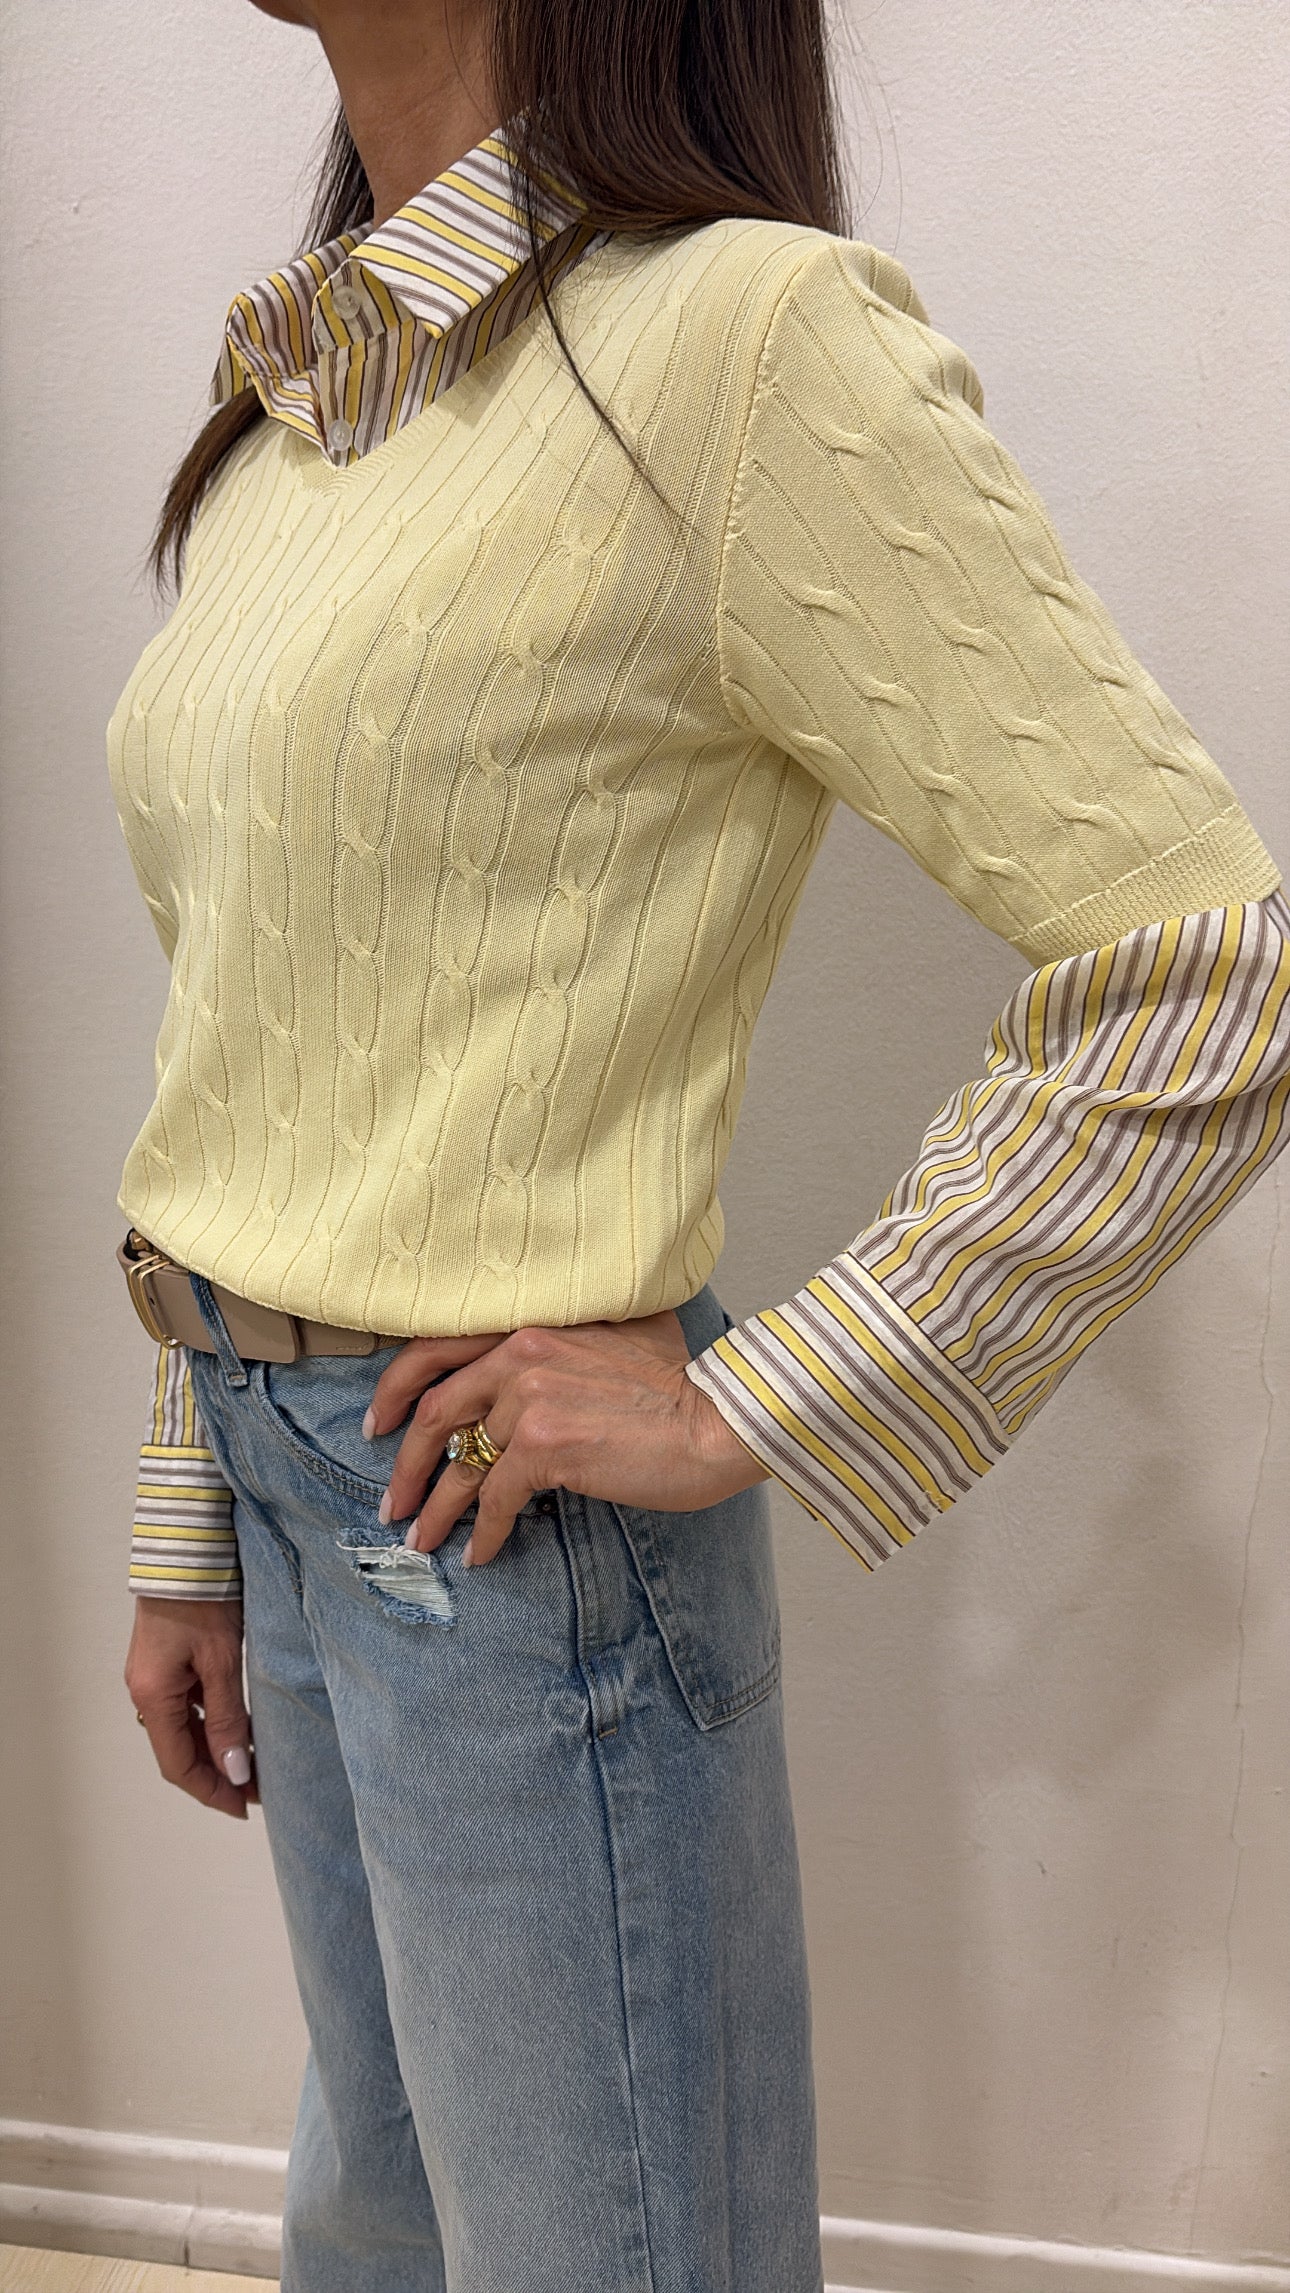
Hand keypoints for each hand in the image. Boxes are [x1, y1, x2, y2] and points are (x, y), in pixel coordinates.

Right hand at [125, 1597, 254, 1819]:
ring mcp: (153, 1677)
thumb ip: (228, 1719)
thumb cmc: (202, 1598)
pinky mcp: (165, 1662)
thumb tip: (236, 1771)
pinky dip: (211, 1724)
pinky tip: (239, 1728)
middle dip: (217, 1775)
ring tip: (254, 1764)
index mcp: (153, 1696)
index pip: (178, 1765)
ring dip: (215, 1751)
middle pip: (179, 1751)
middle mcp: (145, 1692)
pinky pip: (186, 1706)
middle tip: (257, 1790)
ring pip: (183, 1730)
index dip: (211, 1792)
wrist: (185, 1549)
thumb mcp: (220, 1661)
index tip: (244, 1808)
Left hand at [367, 1311, 769, 1566]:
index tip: (380, 1424)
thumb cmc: (681, 1385)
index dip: (397, 1390)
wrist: (721, 1418)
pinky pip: (496, 1497)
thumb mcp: (616, 1335)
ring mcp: (530, 1397)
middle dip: (405, 1463)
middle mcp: (522, 1351)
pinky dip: (485, 1532)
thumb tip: (534, 1372)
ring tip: (423, 1539)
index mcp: (532, 1321)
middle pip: (436, 1411)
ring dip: (437, 1508)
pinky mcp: (545, 1445)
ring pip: (461, 1461)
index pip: (437, 1347)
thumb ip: (566, 1341)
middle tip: (393, 1501)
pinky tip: (482, 1554)